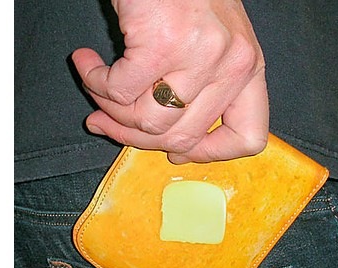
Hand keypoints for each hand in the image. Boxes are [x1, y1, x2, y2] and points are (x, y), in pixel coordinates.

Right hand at [72, 0, 267, 163]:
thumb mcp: (208, 49)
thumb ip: (194, 98)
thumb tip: (161, 147)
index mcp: (248, 70)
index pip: (249, 138)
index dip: (209, 155)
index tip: (175, 151)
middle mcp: (232, 64)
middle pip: (181, 139)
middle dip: (135, 137)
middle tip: (107, 119)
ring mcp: (200, 54)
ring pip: (148, 121)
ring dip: (112, 110)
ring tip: (99, 87)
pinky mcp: (161, 42)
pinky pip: (120, 92)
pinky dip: (96, 84)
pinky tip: (88, 64)